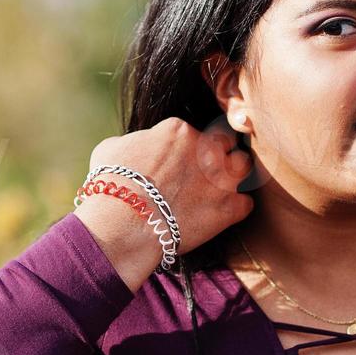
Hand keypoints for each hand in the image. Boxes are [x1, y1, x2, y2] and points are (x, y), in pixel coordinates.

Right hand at [75, 117, 254, 289]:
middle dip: (215, 154)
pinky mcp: (229, 207)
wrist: (123, 224)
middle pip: (224, 142)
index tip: (175, 162)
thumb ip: (132, 141)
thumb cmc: (111, 187)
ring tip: (217, 190)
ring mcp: (221, 177)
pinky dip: (234, 210)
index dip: (183, 148)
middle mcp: (205, 147)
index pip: (190, 131)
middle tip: (201, 173)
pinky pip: (245, 204)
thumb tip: (134, 145)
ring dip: (233, 176)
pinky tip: (219, 216)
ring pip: (243, 165)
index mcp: (177, 130)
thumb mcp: (110, 149)